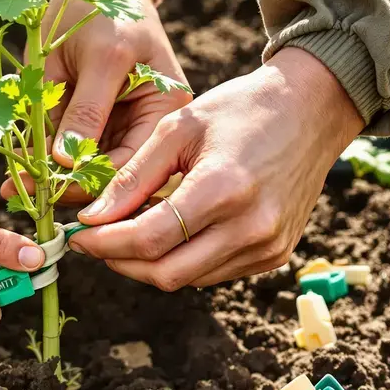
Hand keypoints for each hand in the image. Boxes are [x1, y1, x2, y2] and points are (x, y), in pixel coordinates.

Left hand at [0, 0, 190, 203]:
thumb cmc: (106, 7)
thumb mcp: (100, 56)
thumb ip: (85, 109)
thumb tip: (66, 162)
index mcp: (167, 112)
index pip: (130, 165)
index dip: (88, 183)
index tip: (45, 193)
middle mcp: (148, 128)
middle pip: (107, 176)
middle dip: (62, 186)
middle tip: (17, 194)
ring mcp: (118, 126)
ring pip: (82, 169)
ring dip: (46, 178)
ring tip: (10, 185)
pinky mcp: (93, 123)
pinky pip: (68, 152)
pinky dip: (42, 160)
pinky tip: (15, 170)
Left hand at [67, 48, 365, 289]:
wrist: (312, 110)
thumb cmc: (240, 109)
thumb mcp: (177, 128)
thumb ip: (132, 177)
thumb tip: (91, 219)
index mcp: (224, 188)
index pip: (149, 239)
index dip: (105, 243)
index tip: (78, 234)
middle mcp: (251, 227)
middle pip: (165, 273)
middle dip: (121, 262)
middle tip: (96, 240)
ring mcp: (268, 246)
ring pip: (188, 280)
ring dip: (150, 264)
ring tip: (127, 233)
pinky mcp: (276, 255)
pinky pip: (214, 274)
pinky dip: (183, 261)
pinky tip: (169, 234)